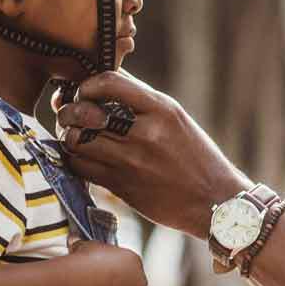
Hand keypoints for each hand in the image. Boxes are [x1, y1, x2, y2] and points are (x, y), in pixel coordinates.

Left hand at [55, 71, 249, 237]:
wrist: (216, 204)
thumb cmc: (196, 158)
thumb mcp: (177, 120)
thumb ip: (141, 101)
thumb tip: (101, 83)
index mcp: (162, 109)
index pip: (109, 82)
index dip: (87, 85)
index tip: (84, 92)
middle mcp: (145, 133)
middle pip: (84, 112)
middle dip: (68, 112)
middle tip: (69, 115)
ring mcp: (132, 161)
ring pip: (76, 140)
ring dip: (69, 137)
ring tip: (76, 137)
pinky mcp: (122, 186)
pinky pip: (80, 167)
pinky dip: (74, 159)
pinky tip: (83, 158)